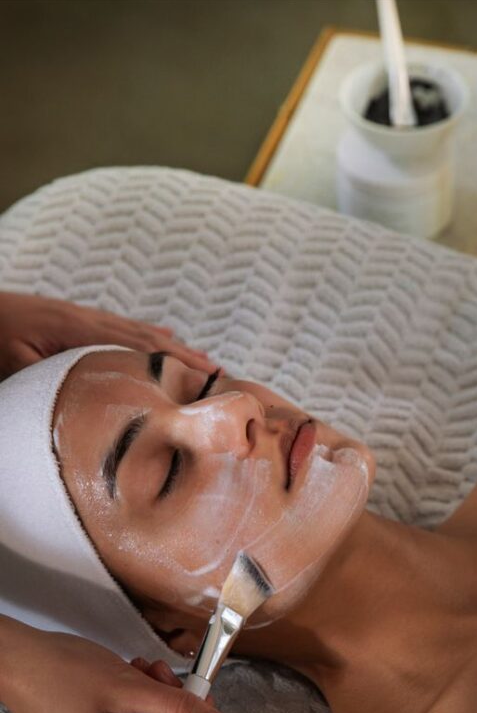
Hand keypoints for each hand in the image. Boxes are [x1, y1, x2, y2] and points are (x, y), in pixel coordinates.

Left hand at [0, 290, 219, 379]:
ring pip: (144, 333)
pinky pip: (127, 327)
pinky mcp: (84, 319)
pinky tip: (168, 335)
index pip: (139, 348)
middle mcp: (94, 321)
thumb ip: (50, 376)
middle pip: (151, 340)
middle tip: (221, 374)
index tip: (204, 376)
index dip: (174, 362)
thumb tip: (84, 394)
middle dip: (188, 357)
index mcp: (82, 331)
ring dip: (177, 347)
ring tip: (206, 360)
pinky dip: (152, 334)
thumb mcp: (17, 363)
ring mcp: (91, 318)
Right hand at [0, 623, 232, 712]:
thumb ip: (179, 710)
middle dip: (174, 712)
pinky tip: (133, 675)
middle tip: (167, 677)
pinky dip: (140, 700)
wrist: (14, 658)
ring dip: (158, 700)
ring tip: (146, 670)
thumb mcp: (130, 689)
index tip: (199, 704)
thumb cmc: (60, 674)